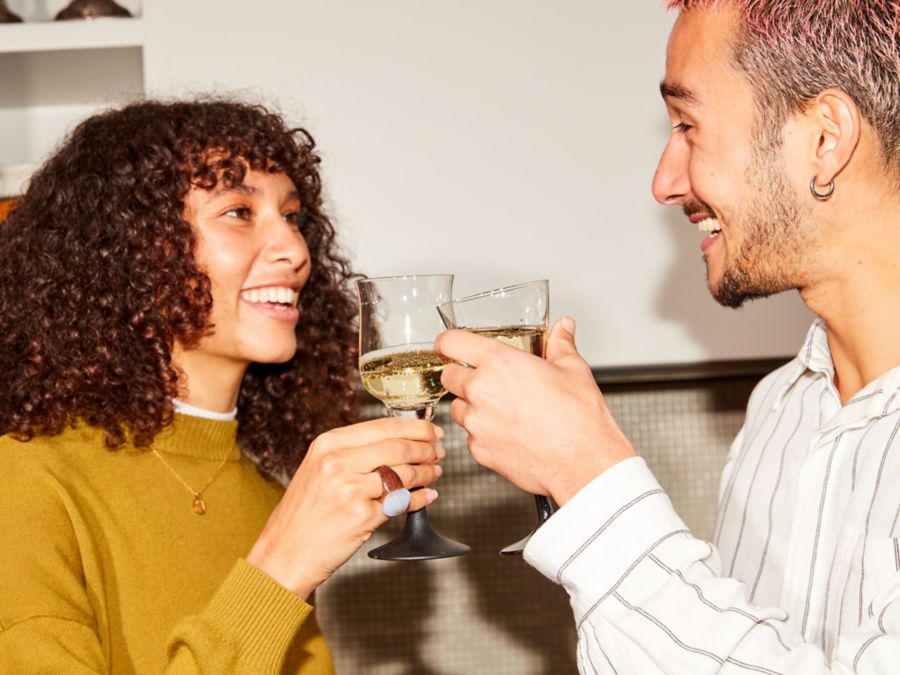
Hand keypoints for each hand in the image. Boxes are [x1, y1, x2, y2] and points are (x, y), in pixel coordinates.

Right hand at [246, 418, 443, 599]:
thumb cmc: (303, 513)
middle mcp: (338, 462)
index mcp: (328, 444)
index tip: (432, 431)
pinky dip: (420, 499)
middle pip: (399, 448)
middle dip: (426, 449)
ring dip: (426, 473)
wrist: (284, 552)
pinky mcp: (362, 517)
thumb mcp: (319, 469)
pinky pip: (401, 503)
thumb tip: (397, 441)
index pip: (383, 427)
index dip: (415, 428)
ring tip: (434, 472)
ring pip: (404, 475)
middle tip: (438, 452)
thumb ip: (353, 452)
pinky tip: (427, 496)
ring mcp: (350, 489)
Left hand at [436, 316, 634, 505]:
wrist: (584, 463)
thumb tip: (563, 328)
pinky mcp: (479, 450)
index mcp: (500, 363)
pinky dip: (483, 433)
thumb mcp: (573, 370)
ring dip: (471, 406)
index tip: (449, 346)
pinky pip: (470, 436)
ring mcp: (477, 423)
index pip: (451, 342)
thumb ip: (560, 344)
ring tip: (502, 410)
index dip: (448, 342)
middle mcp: (482, 390)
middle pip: (448, 376)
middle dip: (461, 375)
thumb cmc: (579, 419)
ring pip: (457, 408)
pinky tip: (509, 433)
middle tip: (484, 381)